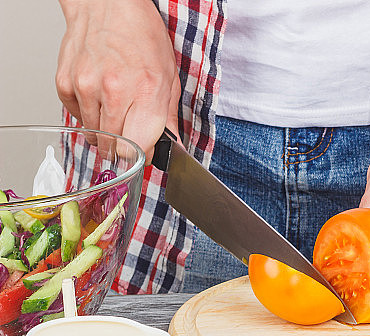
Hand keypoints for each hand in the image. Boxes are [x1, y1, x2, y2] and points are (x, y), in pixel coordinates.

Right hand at [56, 0, 179, 161]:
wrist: (108, 5)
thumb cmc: (141, 36)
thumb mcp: (168, 76)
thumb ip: (168, 115)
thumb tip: (171, 145)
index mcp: (145, 91)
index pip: (138, 148)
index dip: (142, 155)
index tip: (145, 152)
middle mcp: (114, 91)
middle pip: (114, 147)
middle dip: (124, 147)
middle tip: (130, 134)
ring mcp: (86, 87)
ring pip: (95, 135)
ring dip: (106, 131)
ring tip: (116, 109)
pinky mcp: (66, 84)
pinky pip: (77, 117)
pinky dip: (88, 114)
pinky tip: (99, 97)